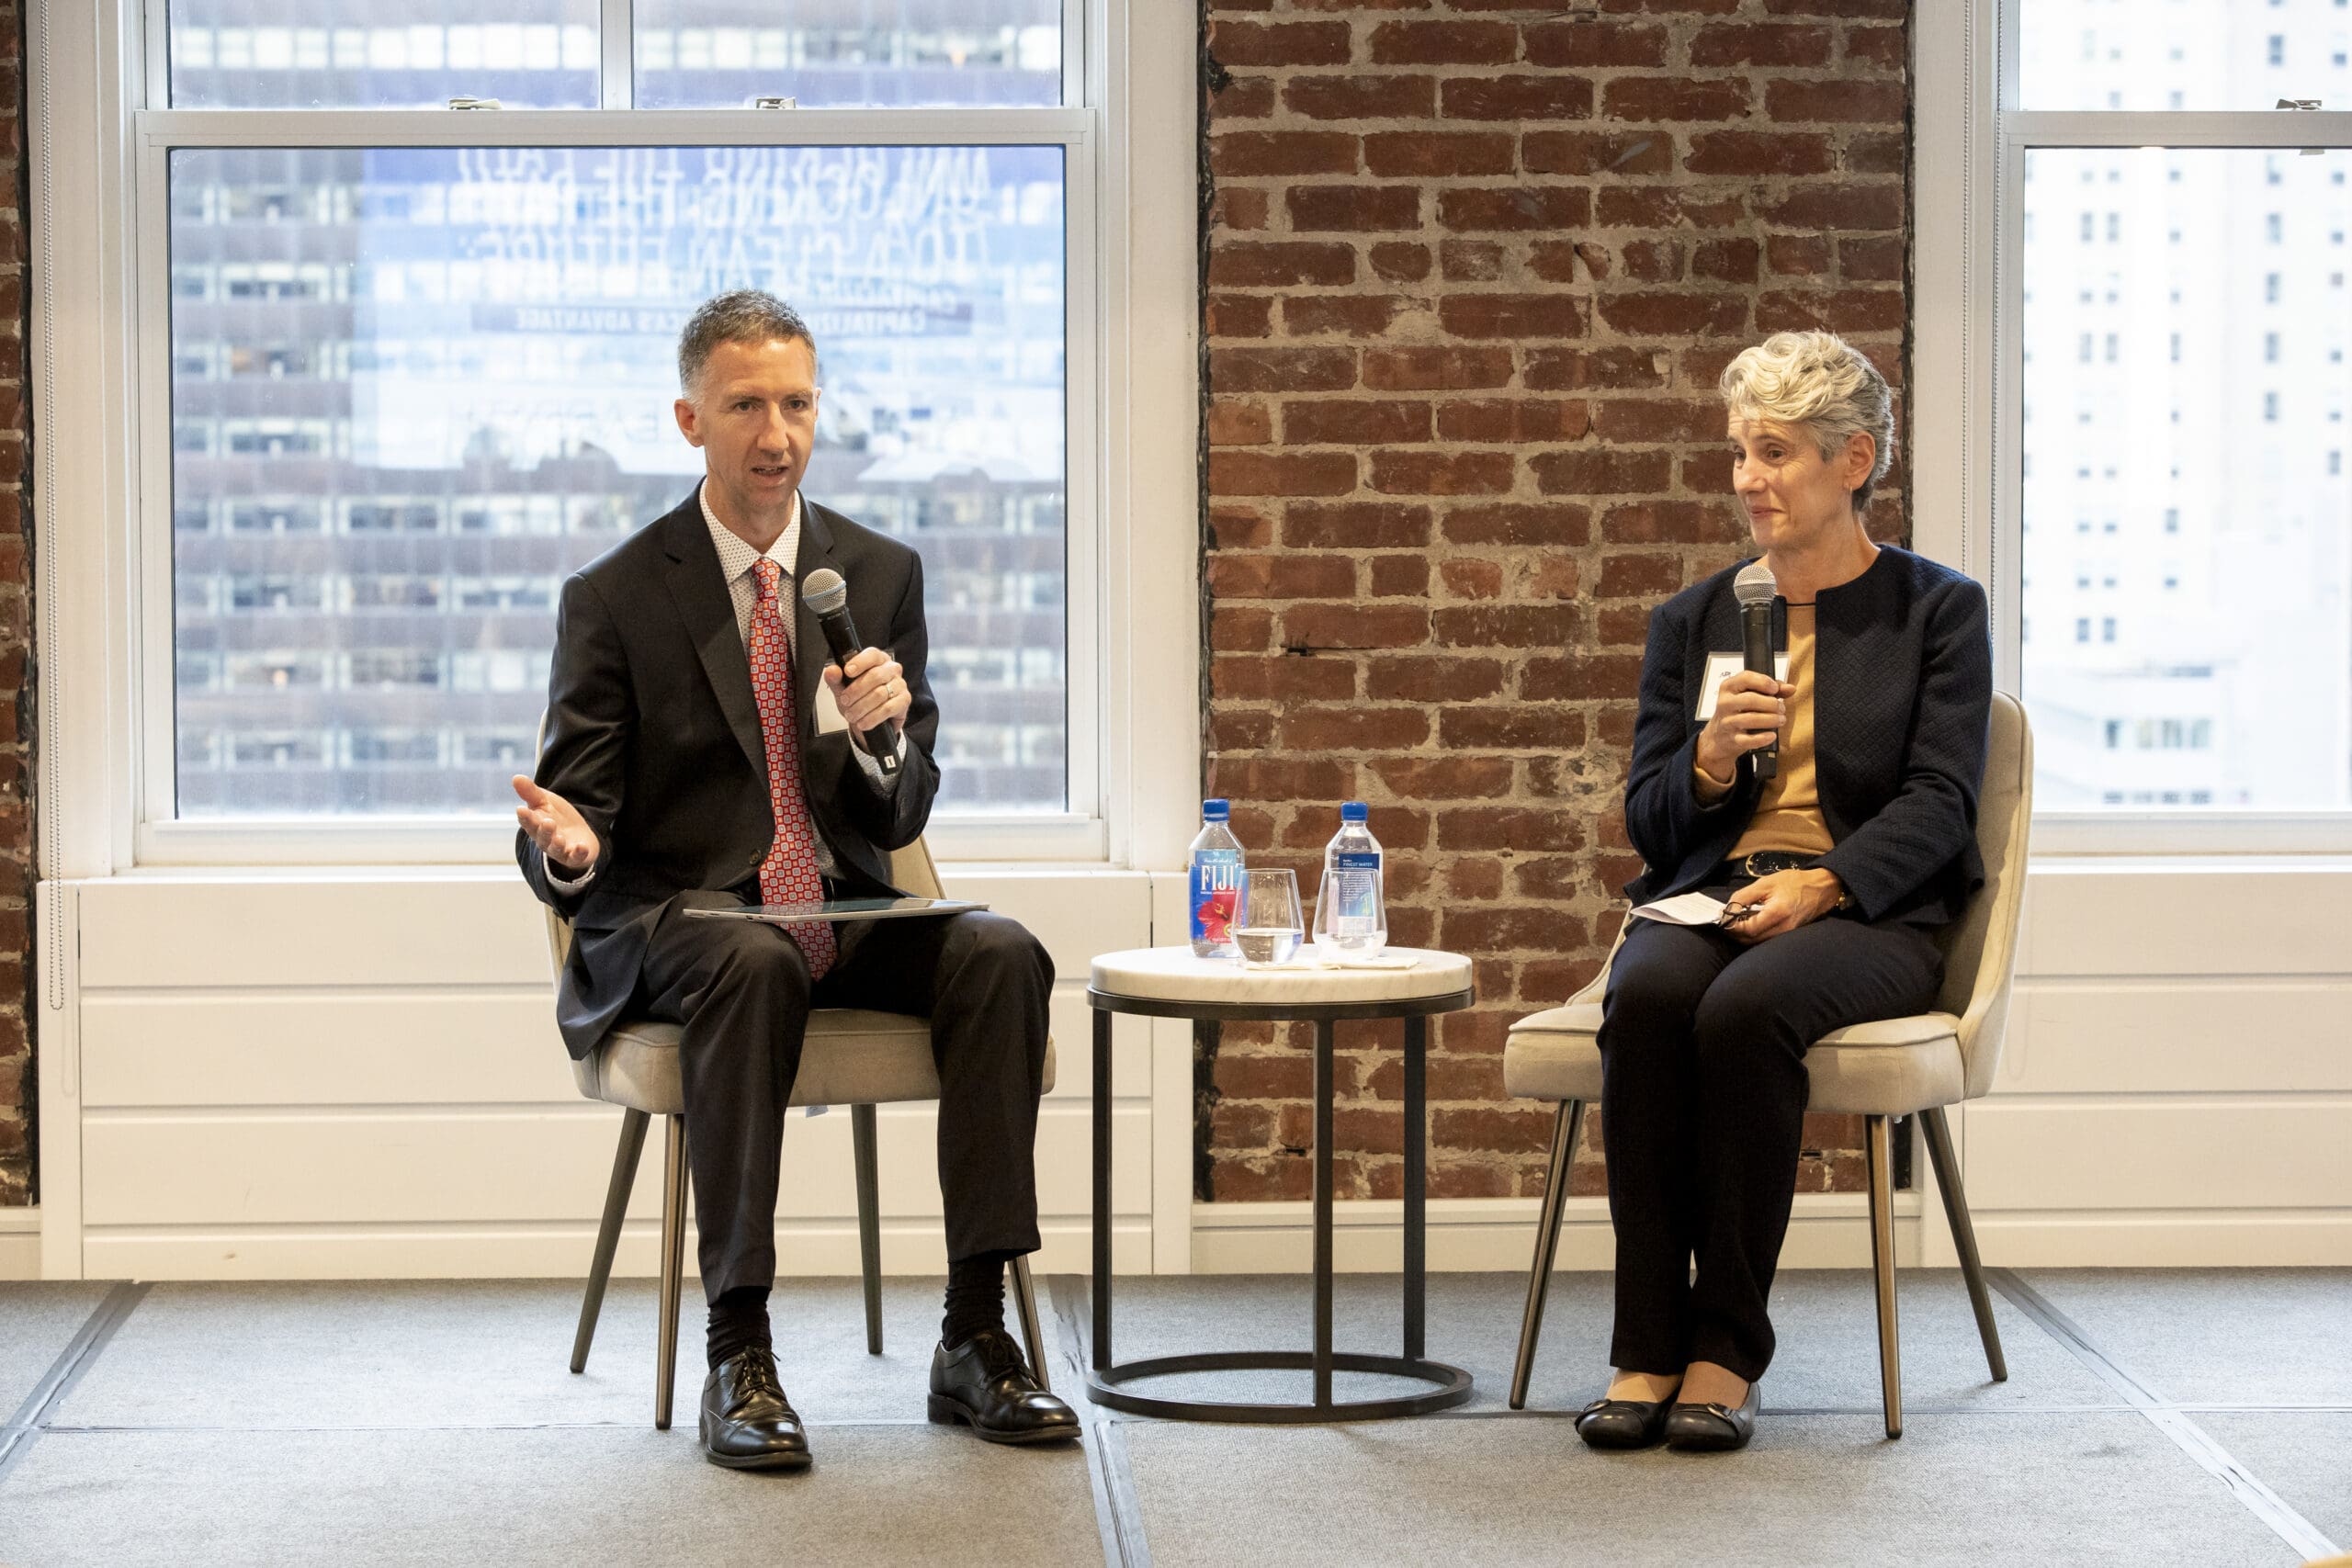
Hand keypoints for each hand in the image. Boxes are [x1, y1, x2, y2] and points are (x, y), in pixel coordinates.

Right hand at [511, 776, 600, 872]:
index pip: (527, 821)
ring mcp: (559, 849)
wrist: (577, 834)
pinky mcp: (574, 856)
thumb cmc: (556, 817)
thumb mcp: (544, 801)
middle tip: (547, 822)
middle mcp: (545, 839)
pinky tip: (581, 847)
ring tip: (560, 838)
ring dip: (557, 844)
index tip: (521, 809)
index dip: (525, 816)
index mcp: (535, 825)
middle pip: (542, 837)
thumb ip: (531, 792)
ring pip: (556, 849)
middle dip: (544, 830)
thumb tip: (516, 777)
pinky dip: (578, 854)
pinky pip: (575, 858)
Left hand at [824, 647, 911, 736]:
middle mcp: (892, 669)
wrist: (871, 720)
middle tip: (845, 701)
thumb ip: (835, 679)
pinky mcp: (905, 700)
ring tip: (851, 715)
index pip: (872, 655)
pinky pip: (888, 708)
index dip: (860, 662)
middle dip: (856, 690)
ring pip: (880, 694)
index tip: (847, 672)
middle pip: (876, 675)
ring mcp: (900, 684)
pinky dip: (872, 717)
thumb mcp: (843, 689)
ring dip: (862, 707)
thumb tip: (831, 671)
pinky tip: (863, 722)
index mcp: (878, 660)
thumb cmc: (859, 699)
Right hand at [1696, 669, 1794, 785]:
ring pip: (1750, 719)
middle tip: (1781, 708)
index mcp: (1729, 687)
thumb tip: (1790, 688)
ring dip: (1771, 719)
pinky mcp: (1732, 739)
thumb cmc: (1737, 711)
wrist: (1719, 736)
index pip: (1745, 678)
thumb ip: (1771, 689)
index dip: (1763, 682)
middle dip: (1771, 704)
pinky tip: (1772, 735)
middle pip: (1750, 699)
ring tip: (1780, 720)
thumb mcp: (1749, 694)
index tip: (1775, 689)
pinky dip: (1763, 738)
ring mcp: (1727, 722)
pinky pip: (1748, 740)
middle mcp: (1725, 703)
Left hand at [1718, 869, 1843, 943]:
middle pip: (1750, 940)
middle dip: (1734, 932)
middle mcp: (1783, 928)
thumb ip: (1743, 897)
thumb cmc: (1794, 882)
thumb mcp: (1765, 883)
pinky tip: (1750, 923)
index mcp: (1777, 914)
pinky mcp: (1788, 935)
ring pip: (1757, 942)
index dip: (1731, 926)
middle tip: (1726, 920)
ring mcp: (1787, 934)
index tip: (1722, 918)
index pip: (1747, 929)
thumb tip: (1727, 910)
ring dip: (1743, 934)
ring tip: (1737, 920)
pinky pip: (1766, 939)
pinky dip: (1754, 934)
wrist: (1821, 888)